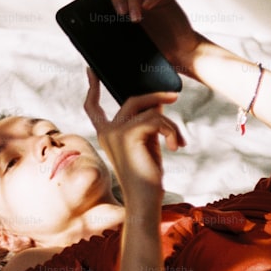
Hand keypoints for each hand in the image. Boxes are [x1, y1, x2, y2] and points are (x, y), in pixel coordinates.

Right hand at [83, 68, 185, 203]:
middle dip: (155, 96)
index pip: (92, 107)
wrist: (144, 200)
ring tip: (178, 143)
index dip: (92, 87)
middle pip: (131, 100)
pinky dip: (170, 131)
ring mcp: (115, 132)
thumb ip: (147, 123)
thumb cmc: (147, 177)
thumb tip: (157, 101)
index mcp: (106, 134)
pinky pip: (156, 120)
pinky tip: (175, 147)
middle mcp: (106, 131)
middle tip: (174, 96)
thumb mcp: (146, 144)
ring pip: (150, 111)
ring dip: (170, 125)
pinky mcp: (127, 134)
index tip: (92, 70)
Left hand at [87, 0, 203, 77]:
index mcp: (119, 10)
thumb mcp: (129, 52)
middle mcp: (132, 0)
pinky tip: (149, 6)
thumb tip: (93, 61)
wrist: (180, 55)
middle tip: (120, 13)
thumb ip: (114, 48)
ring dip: (132, 0)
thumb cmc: (154, 53)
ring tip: (135, 19)